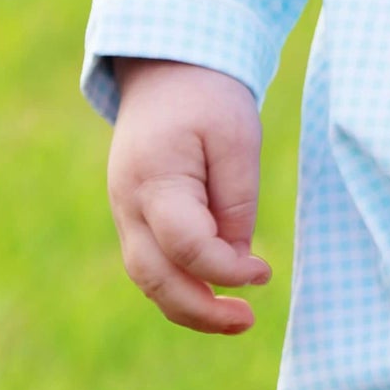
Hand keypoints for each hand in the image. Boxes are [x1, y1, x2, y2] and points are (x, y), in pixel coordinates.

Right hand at [106, 59, 271, 333]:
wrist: (167, 68)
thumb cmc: (208, 97)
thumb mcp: (237, 137)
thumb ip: (237, 200)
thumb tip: (236, 260)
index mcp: (154, 179)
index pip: (186, 246)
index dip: (226, 269)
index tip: (265, 272)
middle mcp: (128, 203)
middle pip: (155, 277)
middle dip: (200, 310)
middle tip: (247, 321)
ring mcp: (124, 212)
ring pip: (147, 279)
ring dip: (188, 307)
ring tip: (236, 319)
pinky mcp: (133, 215)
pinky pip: (150, 263)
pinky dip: (178, 286)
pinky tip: (213, 294)